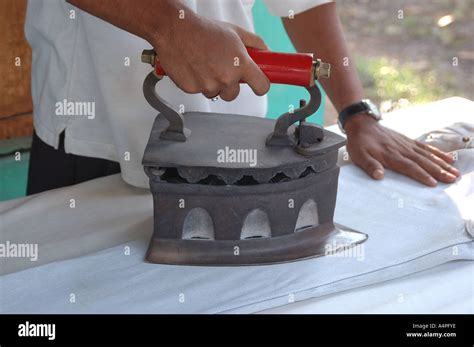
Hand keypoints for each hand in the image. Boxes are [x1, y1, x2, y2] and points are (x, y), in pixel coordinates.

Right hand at [150, 14, 269, 100]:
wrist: (175, 29)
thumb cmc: (203, 30)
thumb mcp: (235, 32)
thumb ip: (254, 43)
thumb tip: (266, 52)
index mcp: (240, 64)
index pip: (261, 86)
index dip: (260, 86)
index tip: (257, 84)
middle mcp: (226, 78)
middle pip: (234, 94)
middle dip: (228, 84)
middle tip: (219, 68)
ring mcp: (209, 85)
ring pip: (215, 93)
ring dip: (211, 83)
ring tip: (204, 64)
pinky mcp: (192, 89)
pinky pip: (198, 91)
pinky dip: (196, 82)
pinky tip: (193, 67)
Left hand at [345, 114, 459, 185]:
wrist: (362, 124)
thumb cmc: (359, 143)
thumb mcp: (359, 156)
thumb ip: (370, 166)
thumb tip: (379, 176)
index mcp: (391, 155)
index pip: (409, 167)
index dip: (421, 175)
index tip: (433, 183)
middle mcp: (402, 150)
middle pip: (423, 162)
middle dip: (439, 171)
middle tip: (452, 180)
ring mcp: (407, 144)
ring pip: (428, 155)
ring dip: (442, 164)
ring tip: (455, 172)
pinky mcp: (408, 141)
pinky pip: (425, 148)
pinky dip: (438, 153)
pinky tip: (448, 157)